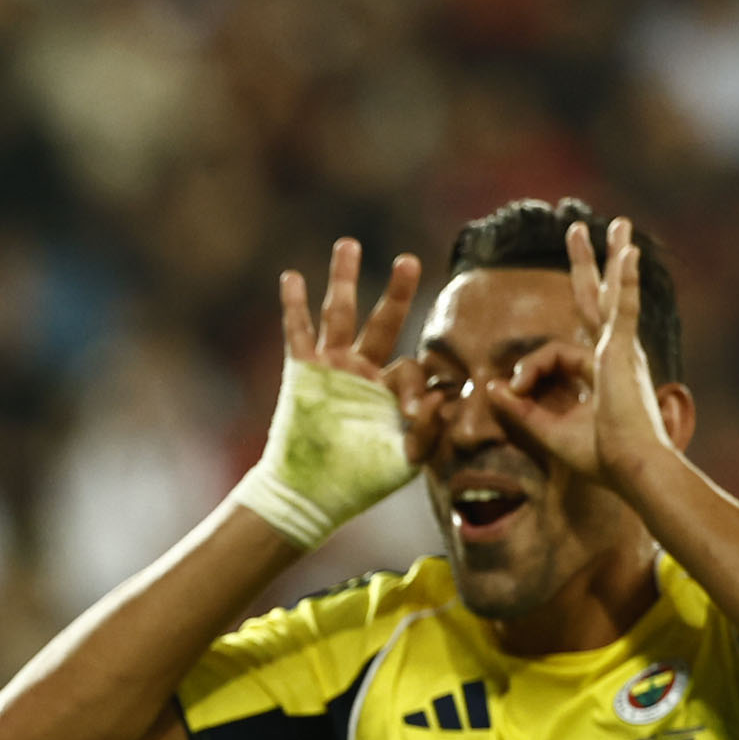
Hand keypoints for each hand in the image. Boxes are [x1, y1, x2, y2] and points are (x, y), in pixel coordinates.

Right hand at [240, 239, 424, 547]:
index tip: (414, 412)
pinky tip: (292, 277)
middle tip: (409, 260)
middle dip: (396, 292)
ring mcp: (331, 368)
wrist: (310, 495)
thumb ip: (429, 432)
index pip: (412, 368)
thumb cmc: (359, 482)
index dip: (418, 385)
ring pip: (340, 314)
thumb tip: (445, 397)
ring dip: (343, 279)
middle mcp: (362, 372)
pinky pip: (298, 332)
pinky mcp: (303, 372)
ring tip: (348, 244)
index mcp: (389, 391)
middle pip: (383, 321)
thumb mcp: (404, 460)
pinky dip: (294, 305)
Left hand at [485, 216, 671, 493]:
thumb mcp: (548, 431)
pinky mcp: (625, 351)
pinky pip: (623, 308)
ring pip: (613, 293)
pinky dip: (627, 281)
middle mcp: (614, 355)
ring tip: (619, 225)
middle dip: (588, 264)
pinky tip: (629, 253)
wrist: (631, 469)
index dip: (527, 371)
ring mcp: (622, 350)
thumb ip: (519, 409)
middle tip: (579, 229)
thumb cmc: (600, 458)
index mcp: (600, 372)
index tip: (511, 392)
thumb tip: (490, 388)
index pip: (555, 354)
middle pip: (595, 299)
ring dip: (613, 258)